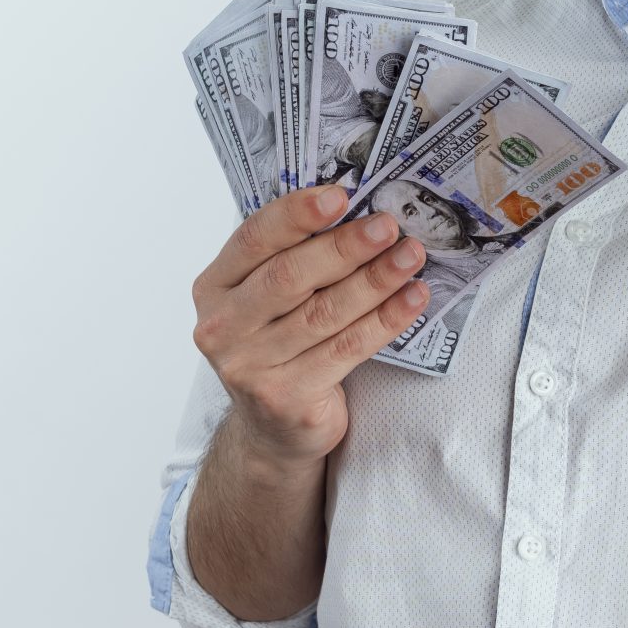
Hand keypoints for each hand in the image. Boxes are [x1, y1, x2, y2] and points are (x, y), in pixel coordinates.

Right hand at [189, 185, 431, 462]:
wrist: (274, 430)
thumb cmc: (278, 345)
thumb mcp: (267, 299)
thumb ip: (291, 257)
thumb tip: (355, 208)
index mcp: (214, 287)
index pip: (253, 239)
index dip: (297, 215)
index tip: (341, 196)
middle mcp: (223, 326)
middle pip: (290, 276)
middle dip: (345, 247)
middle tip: (388, 226)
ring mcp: (251, 366)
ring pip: (324, 313)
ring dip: (375, 280)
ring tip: (411, 256)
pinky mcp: (287, 398)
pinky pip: (347, 349)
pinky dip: (386, 320)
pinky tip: (413, 298)